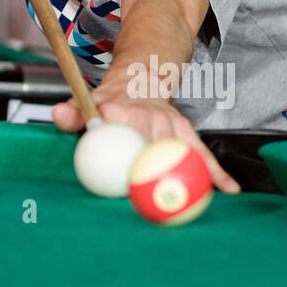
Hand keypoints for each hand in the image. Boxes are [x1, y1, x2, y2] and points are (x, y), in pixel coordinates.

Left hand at [53, 83, 240, 194]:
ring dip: (188, 180)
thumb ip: (72, 113)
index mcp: (122, 110)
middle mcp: (148, 115)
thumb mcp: (86, 102)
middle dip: (154, 177)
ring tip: (192, 206)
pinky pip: (201, 154)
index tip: (129, 178)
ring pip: (179, 154)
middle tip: (154, 205)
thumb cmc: (109, 102)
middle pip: (153, 149)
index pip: (123, 130)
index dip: (126, 149)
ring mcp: (169, 123)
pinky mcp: (185, 131)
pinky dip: (215, 171)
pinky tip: (228, 189)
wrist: (140, 80)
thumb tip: (59, 115)